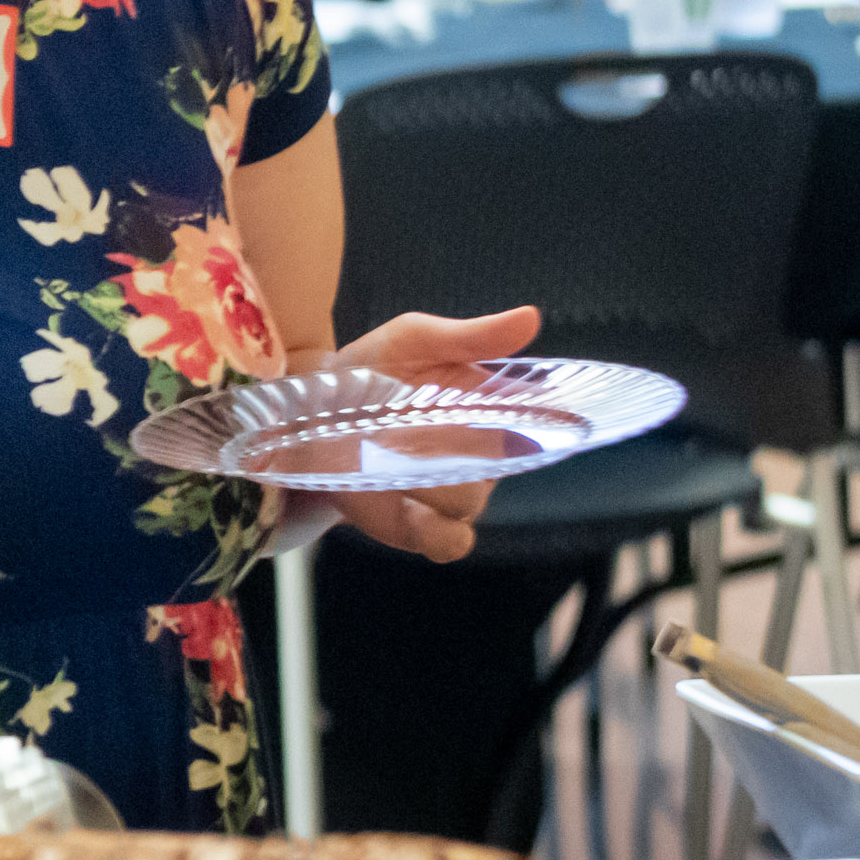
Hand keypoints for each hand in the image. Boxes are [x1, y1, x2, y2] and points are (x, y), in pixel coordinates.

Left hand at [328, 306, 541, 561]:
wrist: (306, 409)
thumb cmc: (371, 369)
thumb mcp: (414, 339)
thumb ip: (470, 336)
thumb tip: (530, 317)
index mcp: (491, 409)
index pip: (545, 421)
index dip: (553, 422)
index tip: (548, 415)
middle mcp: (482, 456)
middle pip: (504, 466)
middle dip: (464, 445)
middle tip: (417, 421)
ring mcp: (452, 493)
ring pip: (471, 501)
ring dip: (434, 481)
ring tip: (391, 453)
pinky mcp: (420, 525)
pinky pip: (451, 542)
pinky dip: (437, 531)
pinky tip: (411, 507)